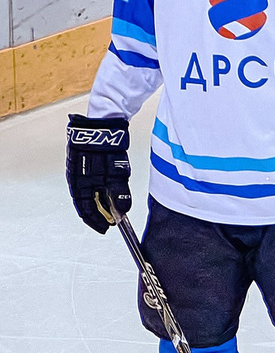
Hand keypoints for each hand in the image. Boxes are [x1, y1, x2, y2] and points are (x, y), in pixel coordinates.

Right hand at [66, 114, 130, 233]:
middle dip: (97, 215)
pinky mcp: (85, 164)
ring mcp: (79, 170)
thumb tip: (121, 211)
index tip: (106, 229)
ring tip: (109, 213)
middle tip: (109, 224)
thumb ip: (118, 191)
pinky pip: (90, 184)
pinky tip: (105, 196)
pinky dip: (98, 193)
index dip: (95, 220)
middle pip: (86, 203)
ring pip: (88, 194)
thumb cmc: (107, 146)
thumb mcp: (116, 171)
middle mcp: (76, 178)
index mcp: (79, 181)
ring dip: (98, 205)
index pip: (84, 208)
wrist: (103, 123)